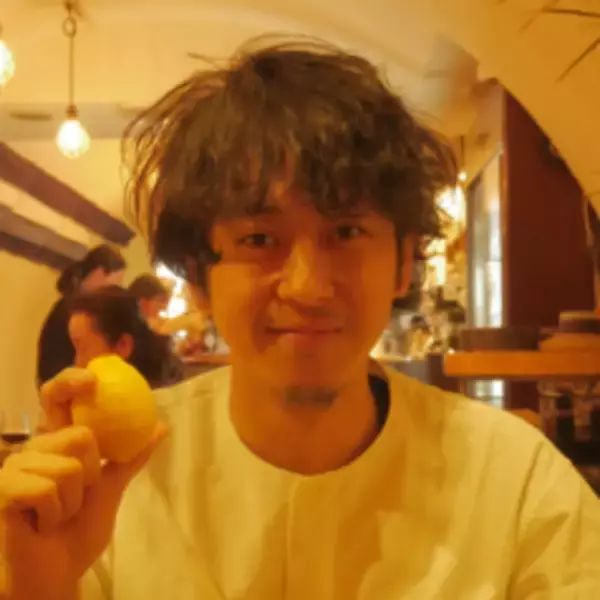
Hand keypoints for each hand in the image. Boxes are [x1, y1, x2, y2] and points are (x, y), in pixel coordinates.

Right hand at [0, 368, 166, 599]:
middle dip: (90, 472)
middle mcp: (34, 447)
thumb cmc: (78, 531)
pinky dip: (55, 513)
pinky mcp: (3, 489)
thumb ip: (131, 456)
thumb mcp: (111, 488)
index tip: (93, 380)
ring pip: (68, 465)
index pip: (58, 397)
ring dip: (73, 500)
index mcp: (57, 441)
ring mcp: (15, 467)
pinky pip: (46, 488)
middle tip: (79, 493)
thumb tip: (161, 426)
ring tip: (57, 515)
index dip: (71, 380)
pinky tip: (41, 525)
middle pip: (78, 434)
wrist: (56, 574)